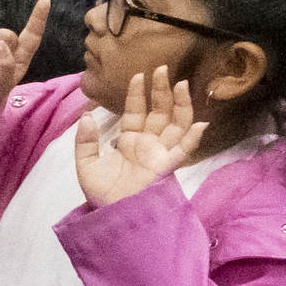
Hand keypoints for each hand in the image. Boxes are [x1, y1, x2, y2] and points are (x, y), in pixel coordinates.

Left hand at [74, 68, 208, 205]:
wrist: (112, 216)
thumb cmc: (102, 194)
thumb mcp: (86, 164)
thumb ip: (85, 141)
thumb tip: (86, 115)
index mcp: (129, 141)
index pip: (136, 111)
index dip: (138, 94)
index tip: (139, 75)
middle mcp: (147, 144)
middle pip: (159, 112)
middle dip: (161, 91)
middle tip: (163, 68)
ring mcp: (160, 154)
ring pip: (175, 124)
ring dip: (180, 105)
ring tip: (180, 84)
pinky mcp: (167, 166)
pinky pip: (183, 150)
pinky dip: (193, 138)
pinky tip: (199, 123)